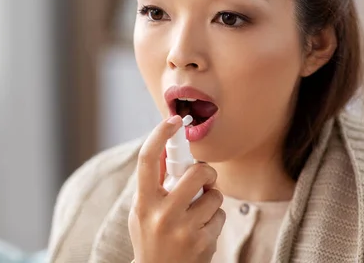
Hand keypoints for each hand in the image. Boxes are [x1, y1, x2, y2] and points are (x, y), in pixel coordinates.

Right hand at [128, 115, 225, 262]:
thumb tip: (167, 149)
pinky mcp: (203, 243)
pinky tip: (203, 230)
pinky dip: (216, 219)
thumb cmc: (151, 237)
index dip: (160, 135)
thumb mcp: (142, 210)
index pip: (148, 160)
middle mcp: (162, 215)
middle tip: (204, 178)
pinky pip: (220, 215)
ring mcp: (183, 230)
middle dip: (206, 172)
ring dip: (212, 198)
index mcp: (144, 202)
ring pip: (214, 195)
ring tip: (200, 211)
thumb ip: (153, 183)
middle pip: (195, 174)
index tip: (173, 120)